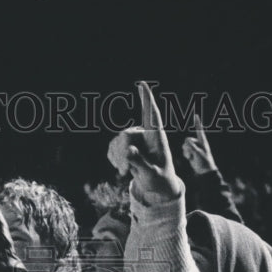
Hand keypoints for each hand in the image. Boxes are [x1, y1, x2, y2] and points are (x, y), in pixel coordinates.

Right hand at [107, 81, 183, 204]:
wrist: (156, 186)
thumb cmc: (159, 179)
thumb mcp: (152, 175)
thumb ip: (141, 163)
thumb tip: (129, 151)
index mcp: (157, 138)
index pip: (152, 115)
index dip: (147, 99)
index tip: (142, 84)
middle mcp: (145, 135)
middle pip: (126, 135)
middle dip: (122, 152)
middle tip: (125, 170)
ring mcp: (135, 139)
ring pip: (117, 141)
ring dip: (118, 158)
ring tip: (125, 172)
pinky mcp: (126, 146)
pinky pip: (112, 147)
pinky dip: (113, 158)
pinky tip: (121, 168)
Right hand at [181, 114, 216, 174]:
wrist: (204, 172)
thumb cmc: (204, 162)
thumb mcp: (198, 153)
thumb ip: (191, 146)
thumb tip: (186, 141)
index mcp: (203, 142)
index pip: (199, 130)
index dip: (197, 123)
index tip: (196, 115)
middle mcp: (198, 143)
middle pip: (188, 140)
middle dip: (188, 147)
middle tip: (193, 154)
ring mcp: (194, 148)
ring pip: (185, 145)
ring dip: (186, 151)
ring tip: (192, 157)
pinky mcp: (191, 152)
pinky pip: (184, 150)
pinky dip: (186, 154)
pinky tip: (190, 158)